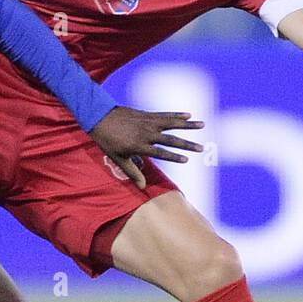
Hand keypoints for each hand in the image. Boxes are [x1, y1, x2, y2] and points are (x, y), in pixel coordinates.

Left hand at [89, 106, 204, 188]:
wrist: (99, 117)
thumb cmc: (108, 140)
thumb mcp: (118, 158)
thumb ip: (132, 171)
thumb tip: (142, 187)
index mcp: (140, 146)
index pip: (161, 153)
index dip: (174, 157)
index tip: (187, 160)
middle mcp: (147, 133)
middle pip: (171, 140)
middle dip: (187, 144)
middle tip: (201, 148)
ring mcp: (148, 122)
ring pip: (172, 124)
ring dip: (188, 125)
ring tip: (202, 125)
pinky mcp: (147, 114)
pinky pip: (165, 115)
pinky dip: (177, 115)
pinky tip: (188, 115)